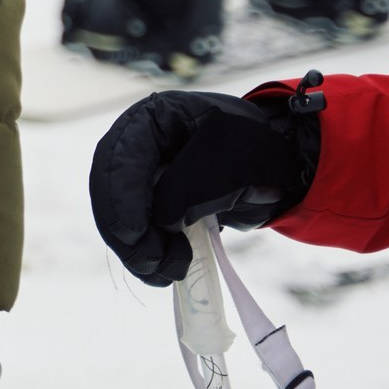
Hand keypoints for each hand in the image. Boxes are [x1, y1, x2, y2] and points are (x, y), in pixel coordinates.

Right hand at [89, 87, 321, 285]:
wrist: (279, 168)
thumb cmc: (261, 153)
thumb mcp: (234, 162)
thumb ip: (193, 187)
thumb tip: (161, 223)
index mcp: (154, 118)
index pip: (120, 156)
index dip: (120, 196)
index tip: (134, 233)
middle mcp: (136, 146)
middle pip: (108, 191)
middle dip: (126, 231)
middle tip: (153, 259)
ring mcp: (141, 177)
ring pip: (117, 218)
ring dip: (137, 251)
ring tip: (171, 269)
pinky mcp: (150, 207)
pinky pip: (134, 235)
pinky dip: (146, 258)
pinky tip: (168, 270)